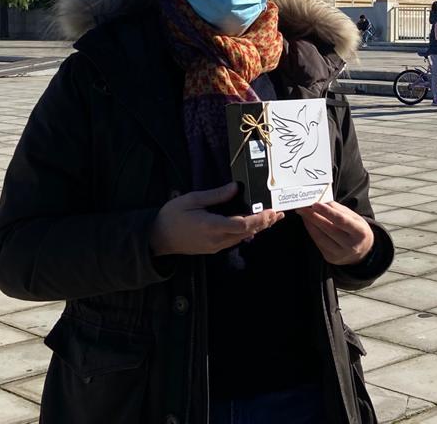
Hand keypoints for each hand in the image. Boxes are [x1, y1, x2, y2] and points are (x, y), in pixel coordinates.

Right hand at [149, 182, 282, 256]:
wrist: (157, 238)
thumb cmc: (172, 216)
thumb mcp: (192, 200)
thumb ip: (216, 195)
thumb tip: (235, 188)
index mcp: (211, 226)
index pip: (242, 225)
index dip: (260, 219)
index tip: (272, 211)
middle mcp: (217, 240)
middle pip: (247, 232)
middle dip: (265, 223)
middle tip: (279, 213)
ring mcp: (216, 246)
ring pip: (243, 238)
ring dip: (258, 228)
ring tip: (272, 218)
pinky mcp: (214, 248)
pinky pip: (235, 240)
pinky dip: (247, 232)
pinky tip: (254, 226)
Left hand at [296, 202, 373, 265]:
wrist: (363, 250)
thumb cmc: (357, 230)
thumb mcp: (354, 217)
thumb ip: (338, 210)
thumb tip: (322, 201)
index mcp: (360, 233)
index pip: (341, 220)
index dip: (327, 212)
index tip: (315, 204)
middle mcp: (351, 245)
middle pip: (328, 228)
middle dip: (313, 216)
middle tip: (303, 207)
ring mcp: (340, 254)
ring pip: (320, 237)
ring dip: (309, 223)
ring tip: (303, 213)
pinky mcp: (331, 257)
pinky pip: (318, 242)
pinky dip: (311, 231)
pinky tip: (308, 223)